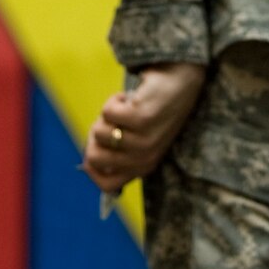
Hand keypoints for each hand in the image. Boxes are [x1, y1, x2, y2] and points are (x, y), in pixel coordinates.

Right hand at [83, 63, 207, 191]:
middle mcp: (145, 159)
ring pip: (99, 132)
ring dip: (107, 114)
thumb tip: (87, 163)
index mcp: (144, 167)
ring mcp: (144, 140)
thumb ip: (117, 153)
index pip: (107, 185)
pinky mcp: (141, 118)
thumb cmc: (154, 111)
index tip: (94, 146)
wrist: (180, 83)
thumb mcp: (139, 138)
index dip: (92, 168)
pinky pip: (107, 112)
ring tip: (126, 106)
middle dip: (94, 135)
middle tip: (111, 121)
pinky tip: (128, 97)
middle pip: (95, 158)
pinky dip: (113, 100)